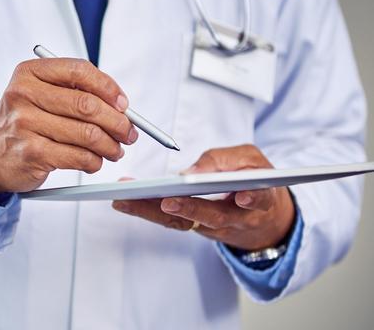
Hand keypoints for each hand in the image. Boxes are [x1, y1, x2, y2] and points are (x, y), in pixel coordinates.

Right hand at [0, 58, 138, 194]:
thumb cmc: (25, 122)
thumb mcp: (41, 94)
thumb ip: (75, 91)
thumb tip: (120, 105)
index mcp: (29, 73)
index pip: (79, 70)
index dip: (108, 87)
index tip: (123, 104)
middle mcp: (23, 94)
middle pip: (87, 105)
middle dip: (117, 121)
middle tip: (128, 131)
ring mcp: (25, 123)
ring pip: (87, 134)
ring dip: (110, 145)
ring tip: (114, 149)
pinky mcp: (31, 152)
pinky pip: (78, 157)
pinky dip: (94, 161)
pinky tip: (94, 161)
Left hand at [112, 145, 295, 250]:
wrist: (263, 214)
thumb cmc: (253, 176)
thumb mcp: (250, 160)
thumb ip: (226, 161)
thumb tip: (192, 172)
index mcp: (260, 198)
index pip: (255, 199)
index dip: (249, 198)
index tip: (240, 196)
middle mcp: (238, 219)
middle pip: (213, 217)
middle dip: (190, 208)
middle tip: (166, 200)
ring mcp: (214, 228)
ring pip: (185, 223)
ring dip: (154, 212)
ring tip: (126, 200)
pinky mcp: (195, 227)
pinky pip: (171, 222)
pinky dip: (147, 211)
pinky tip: (125, 201)